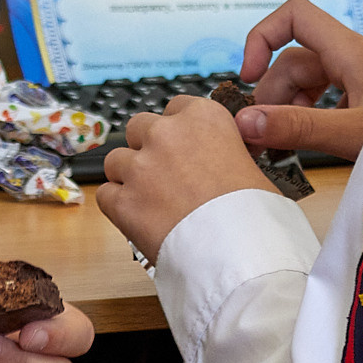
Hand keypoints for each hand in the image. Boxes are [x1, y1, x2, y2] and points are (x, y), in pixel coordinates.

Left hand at [95, 96, 273, 266]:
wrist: (240, 256)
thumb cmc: (257, 217)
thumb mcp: (255, 169)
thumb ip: (228, 154)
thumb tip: (222, 161)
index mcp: (203, 118)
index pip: (177, 106)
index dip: (179, 128)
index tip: (183, 145)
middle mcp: (166, 134)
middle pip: (139, 127)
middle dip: (147, 148)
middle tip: (164, 174)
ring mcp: (140, 167)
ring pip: (116, 160)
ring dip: (128, 177)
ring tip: (150, 201)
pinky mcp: (122, 201)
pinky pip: (105, 194)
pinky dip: (117, 205)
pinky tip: (137, 218)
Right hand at [235, 0, 362, 160]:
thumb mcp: (352, 134)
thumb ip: (297, 128)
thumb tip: (244, 122)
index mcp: (351, 52)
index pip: (295, 15)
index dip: (263, 36)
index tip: (248, 77)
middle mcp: (356, 58)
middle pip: (296, 59)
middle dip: (272, 94)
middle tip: (259, 137)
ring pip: (311, 82)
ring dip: (288, 108)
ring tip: (278, 146)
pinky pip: (329, 99)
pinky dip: (310, 116)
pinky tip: (309, 142)